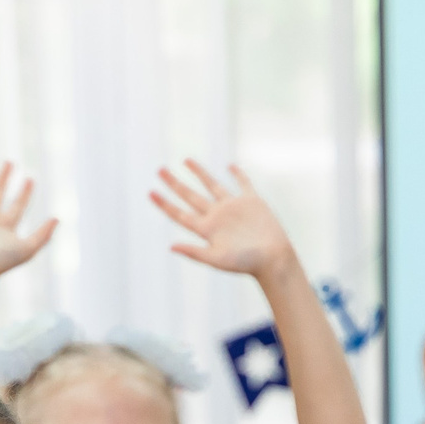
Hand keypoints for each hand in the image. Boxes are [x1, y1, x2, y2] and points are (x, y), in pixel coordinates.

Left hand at [151, 161, 297, 280]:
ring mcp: (233, 208)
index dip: (164, 204)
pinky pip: (243, 184)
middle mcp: (217, 216)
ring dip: (199, 173)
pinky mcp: (252, 202)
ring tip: (186, 160)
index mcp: (207, 229)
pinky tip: (230, 166)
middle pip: (190, 196)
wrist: (274, 258)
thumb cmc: (246, 263)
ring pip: (212, 185)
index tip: (150, 192)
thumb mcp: (217, 259)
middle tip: (159, 170)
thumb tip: (170, 246)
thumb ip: (194, 252)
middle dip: (175, 183)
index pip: (180, 213)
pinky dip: (237, 174)